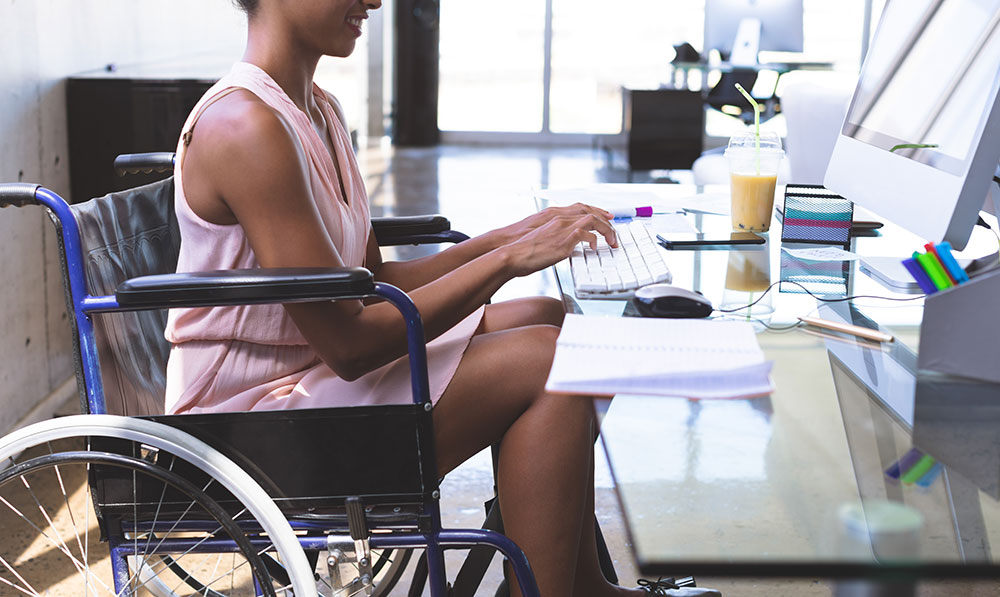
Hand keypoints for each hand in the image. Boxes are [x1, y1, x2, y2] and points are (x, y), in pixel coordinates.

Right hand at [502, 213, 617, 276]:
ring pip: (592, 220)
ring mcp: (562, 228)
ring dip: (605, 229)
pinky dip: (594, 240)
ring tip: (610, 240)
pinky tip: (595, 248)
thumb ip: (555, 236)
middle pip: (590, 212)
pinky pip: (586, 234)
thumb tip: (565, 244)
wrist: (513, 254)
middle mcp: (560, 219)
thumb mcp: (542, 238)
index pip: (581, 208)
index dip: (597, 211)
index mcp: (554, 217)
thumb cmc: (524, 250)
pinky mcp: (564, 240)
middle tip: (614, 231)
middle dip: (606, 221)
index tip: (607, 216)